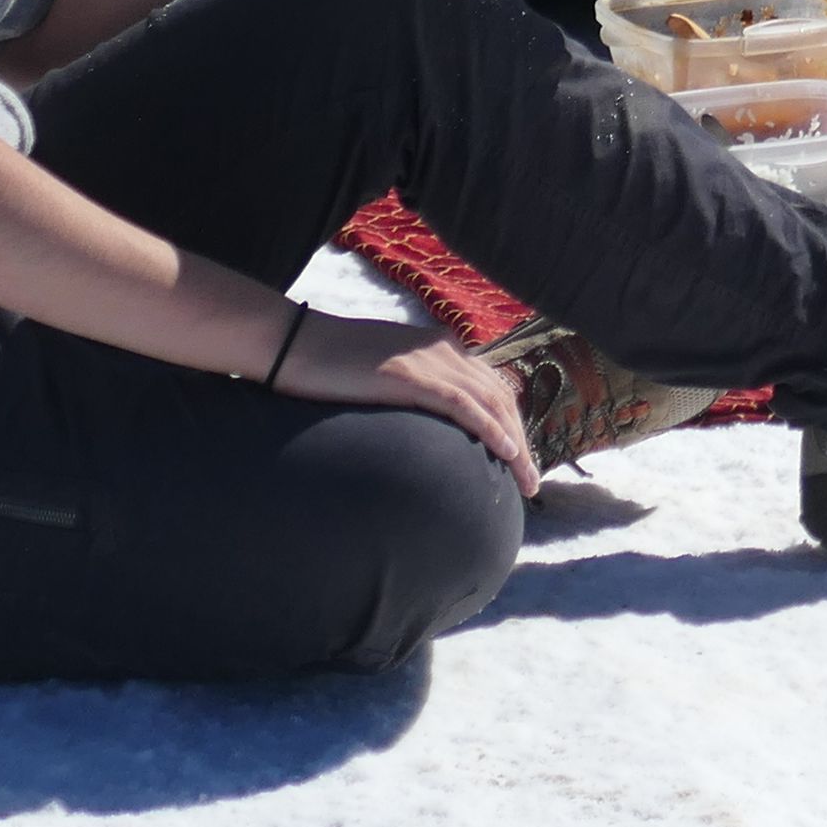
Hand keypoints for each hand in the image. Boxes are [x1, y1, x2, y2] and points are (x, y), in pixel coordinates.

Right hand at [263, 307, 536, 491]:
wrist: (294, 344)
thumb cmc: (329, 364)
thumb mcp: (382, 373)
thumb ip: (410, 388)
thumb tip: (421, 425)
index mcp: (439, 346)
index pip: (491, 386)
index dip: (512, 422)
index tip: (520, 458)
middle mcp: (444, 349)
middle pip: (501, 397)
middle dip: (523, 440)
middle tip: (531, 482)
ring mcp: (428, 361)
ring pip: (491, 403)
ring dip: (516, 445)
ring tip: (527, 481)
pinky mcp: (410, 377)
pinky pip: (463, 406)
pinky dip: (490, 430)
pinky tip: (506, 453)